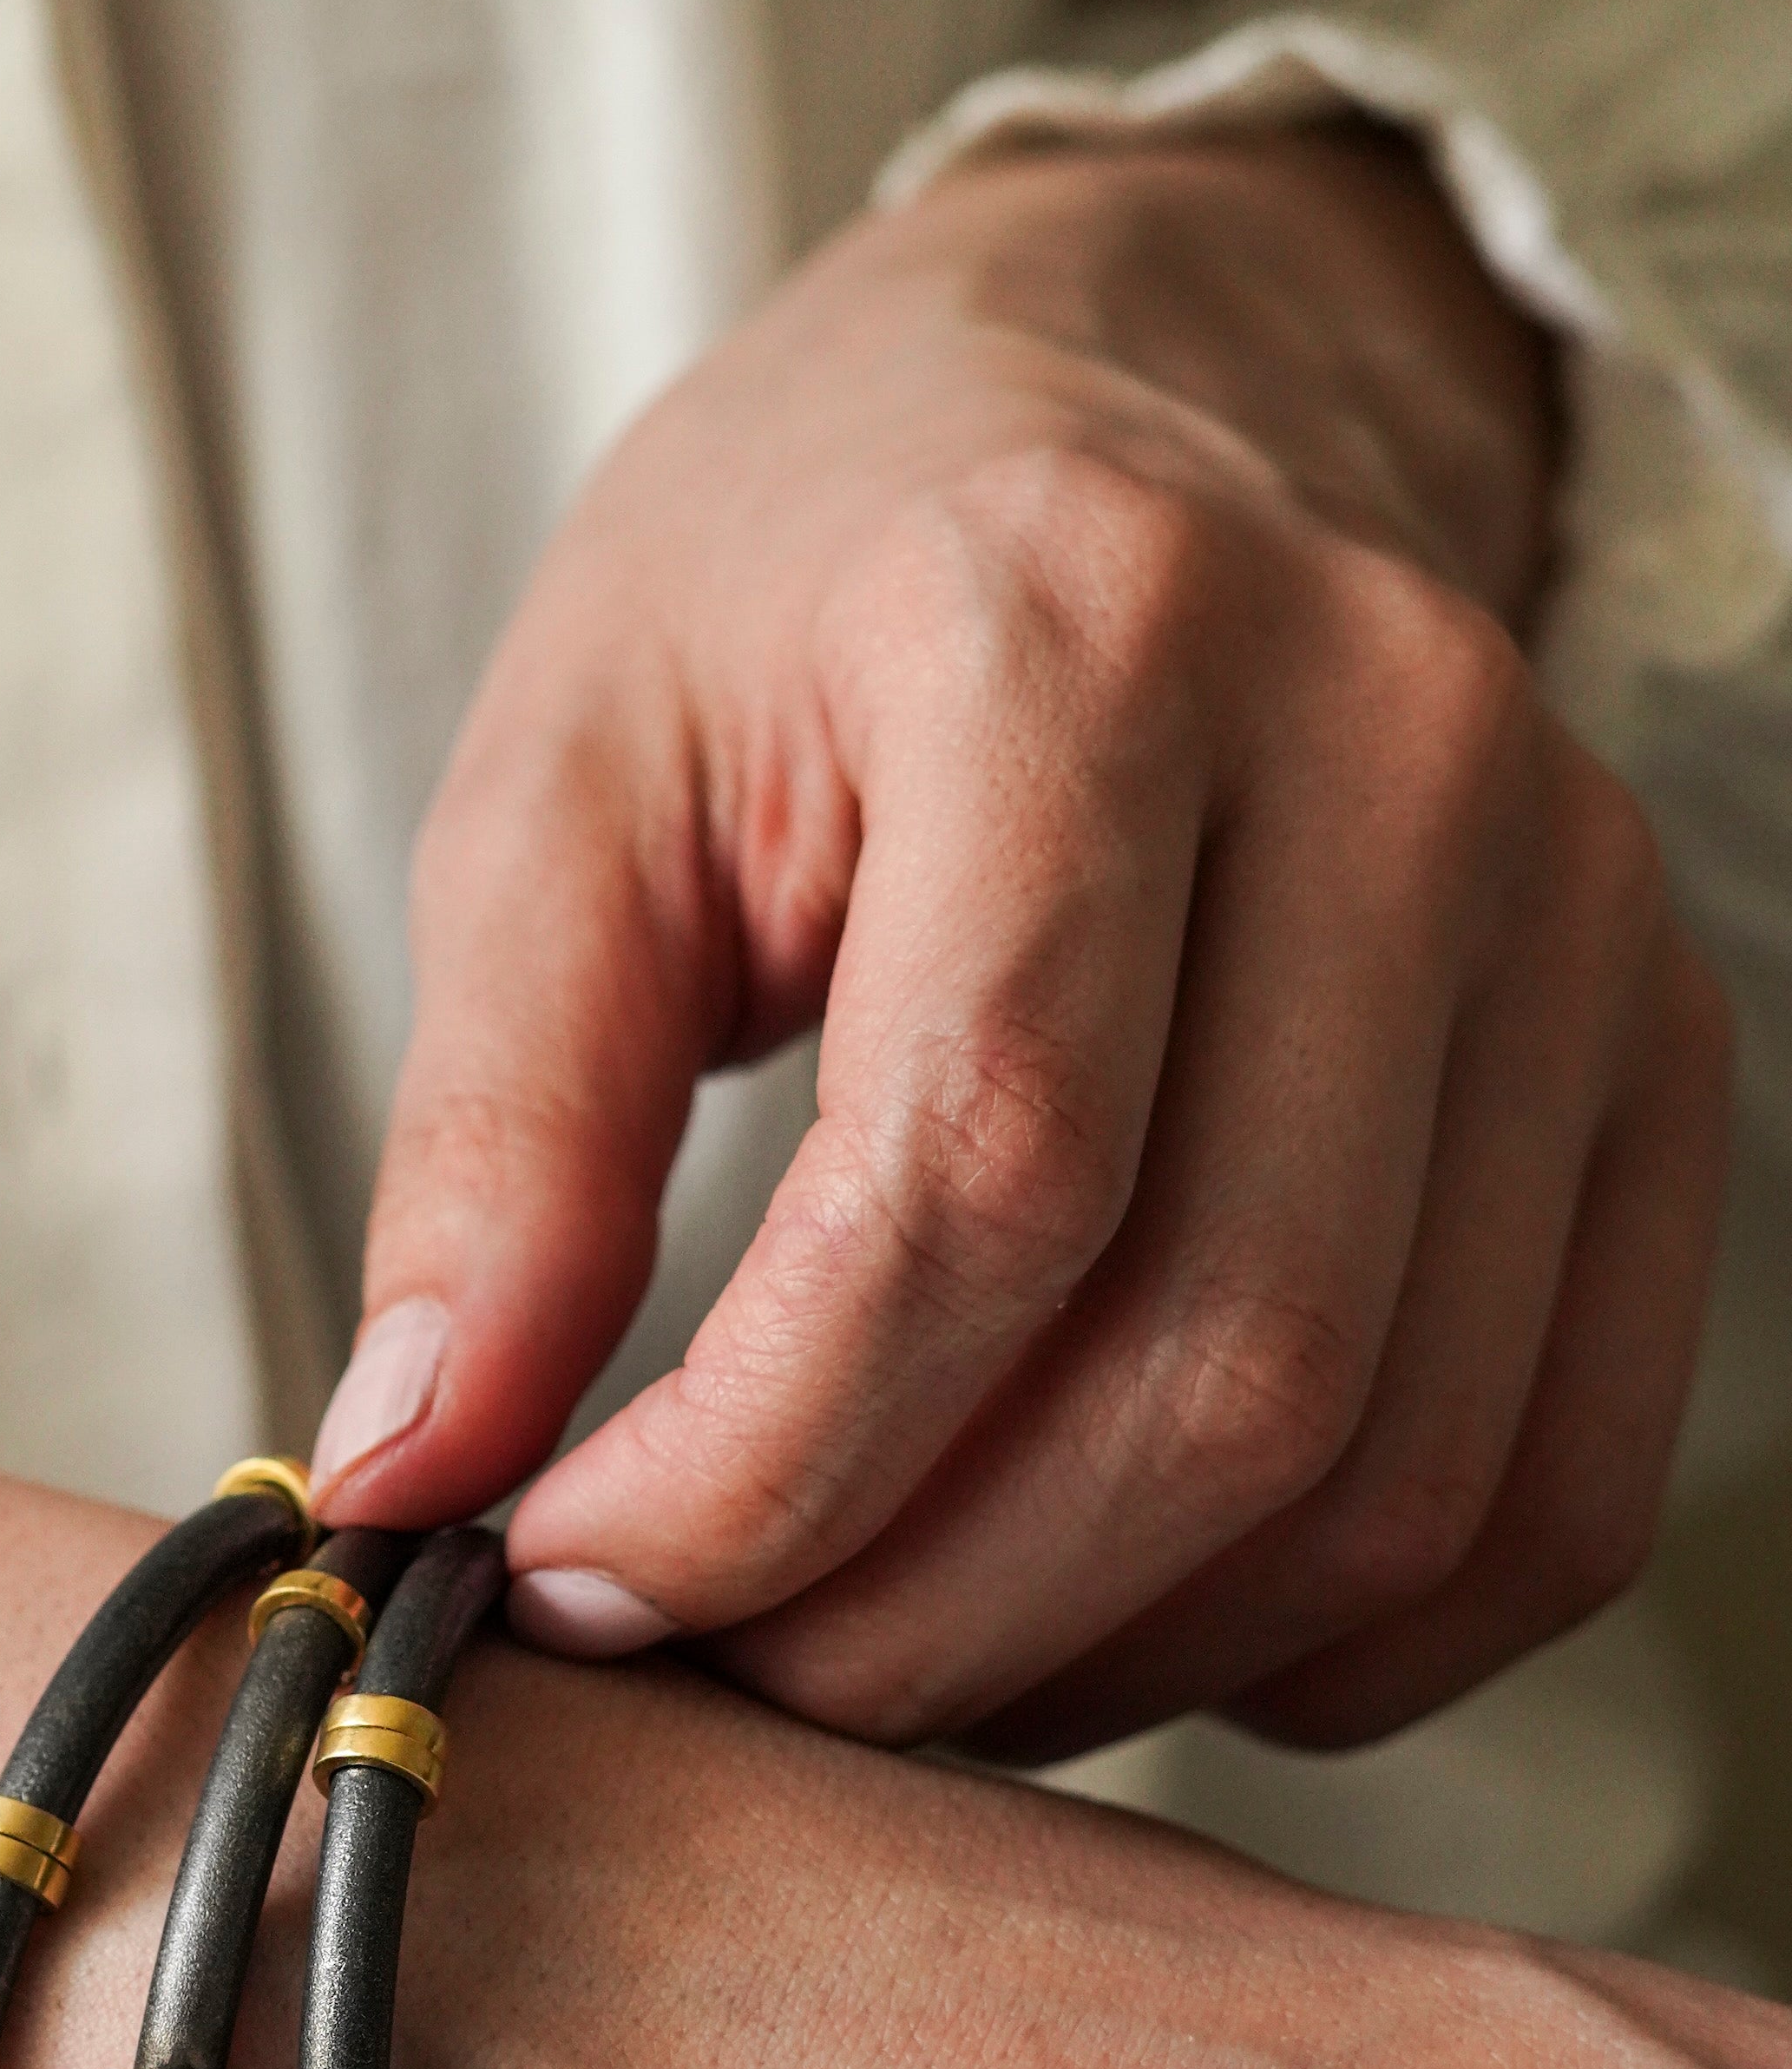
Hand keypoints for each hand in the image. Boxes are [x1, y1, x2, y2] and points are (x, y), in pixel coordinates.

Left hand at [316, 128, 1731, 1759]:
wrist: (1107, 411)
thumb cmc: (790, 601)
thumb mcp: (560, 798)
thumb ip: (496, 1138)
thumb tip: (413, 1472)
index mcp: (1092, 632)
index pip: (982, 1170)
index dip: (760, 1465)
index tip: (569, 1572)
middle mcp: (1406, 758)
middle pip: (1219, 1359)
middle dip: (915, 1609)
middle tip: (706, 1657)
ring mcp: (1578, 921)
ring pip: (1385, 1468)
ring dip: (1096, 1654)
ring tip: (862, 1645)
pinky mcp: (1655, 1067)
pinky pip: (1546, 1491)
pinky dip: (1318, 1646)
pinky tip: (1098, 1626)